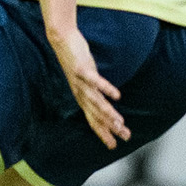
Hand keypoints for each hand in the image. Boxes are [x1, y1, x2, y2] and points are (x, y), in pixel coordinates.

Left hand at [47, 23, 128, 148]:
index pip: (92, 119)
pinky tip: (117, 96)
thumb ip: (94, 89)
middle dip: (110, 127)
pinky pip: (95, 80)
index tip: (113, 145)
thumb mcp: (86, 78)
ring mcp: (80, 82)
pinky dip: (105, 88)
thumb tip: (105, 98)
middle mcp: (80, 92)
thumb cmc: (76, 60)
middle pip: (96, 114)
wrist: (61, 40)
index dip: (102, 132)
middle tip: (124, 137)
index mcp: (81, 96)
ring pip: (95, 101)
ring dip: (108, 112)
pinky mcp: (82, 69)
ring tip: (120, 123)